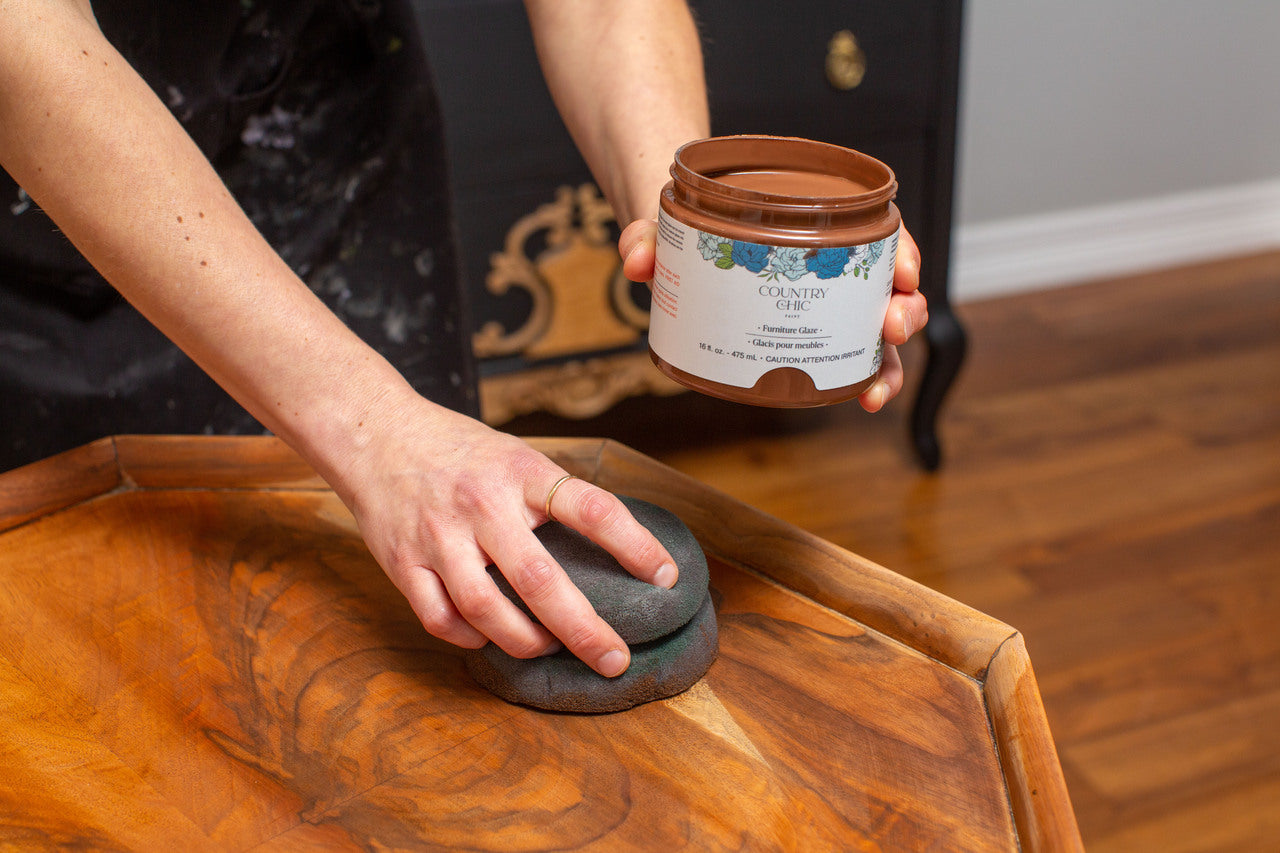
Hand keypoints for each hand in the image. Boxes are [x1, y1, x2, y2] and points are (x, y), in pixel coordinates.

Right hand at [339, 396, 677, 677]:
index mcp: (521, 472)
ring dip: (528, 642)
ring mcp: (440, 538)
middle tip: (614, 659)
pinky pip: (442, 620)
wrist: (375, 435)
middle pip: (541, 581)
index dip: (634, 546)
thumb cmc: (458, 450)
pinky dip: (472, 638)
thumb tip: (612, 546)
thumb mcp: (515, 455)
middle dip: (585, 630)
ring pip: (489, 612)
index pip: (592, 508)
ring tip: (550, 648)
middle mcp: (483, 506)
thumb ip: (552, 496)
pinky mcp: (405, 564)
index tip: (665, 576)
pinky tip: (490, 637)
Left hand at [619, 218, 928, 411]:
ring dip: (890, 357)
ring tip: (878, 387)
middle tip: (891, 325)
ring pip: (874, 328)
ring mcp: (819, 303)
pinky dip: (864, 379)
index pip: (874, 226)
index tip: (902, 270)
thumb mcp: (666, 223)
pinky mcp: (803, 337)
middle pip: (886, 283)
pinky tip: (864, 399)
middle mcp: (828, 263)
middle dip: (903, 308)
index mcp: (812, 221)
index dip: (898, 247)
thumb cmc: (686, 225)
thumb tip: (635, 259)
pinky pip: (847, 358)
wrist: (675, 247)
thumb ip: (647, 237)